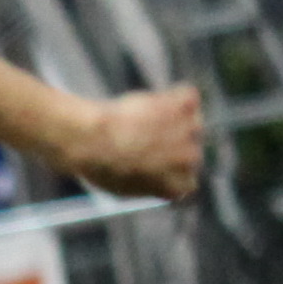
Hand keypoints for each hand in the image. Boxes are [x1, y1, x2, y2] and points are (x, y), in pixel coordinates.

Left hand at [71, 84, 204, 199]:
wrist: (92, 141)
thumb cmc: (99, 165)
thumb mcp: (124, 186)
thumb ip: (149, 181)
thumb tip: (154, 170)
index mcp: (176, 188)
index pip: (186, 179)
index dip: (166, 169)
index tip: (146, 163)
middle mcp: (189, 161)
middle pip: (188, 150)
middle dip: (169, 145)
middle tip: (138, 139)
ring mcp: (190, 133)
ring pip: (190, 122)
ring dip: (171, 120)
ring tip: (141, 121)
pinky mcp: (185, 106)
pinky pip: (187, 96)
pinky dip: (173, 96)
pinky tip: (149, 102)